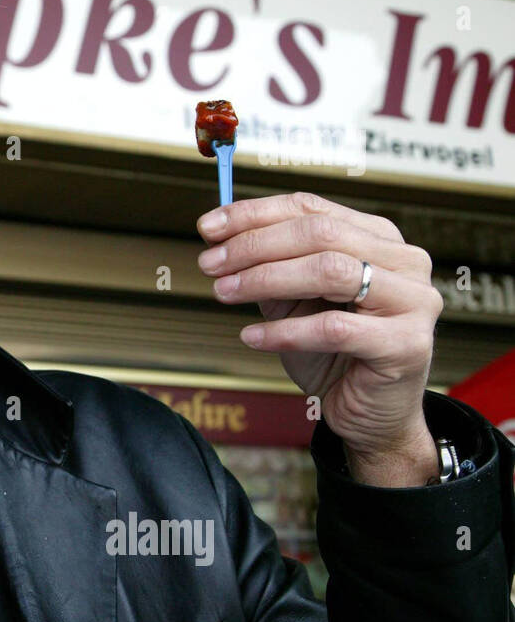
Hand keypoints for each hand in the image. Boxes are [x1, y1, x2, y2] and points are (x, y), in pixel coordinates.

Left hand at [197, 192, 442, 486]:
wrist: (368, 413)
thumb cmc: (333, 353)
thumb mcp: (293, 301)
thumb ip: (268, 268)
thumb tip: (218, 240)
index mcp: (378, 238)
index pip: (311, 208)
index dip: (254, 214)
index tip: (208, 228)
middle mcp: (404, 261)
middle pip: (320, 233)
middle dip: (254, 245)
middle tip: (210, 264)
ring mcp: (413, 300)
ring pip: (330, 271)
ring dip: (266, 279)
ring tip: (224, 293)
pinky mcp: (407, 344)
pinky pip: (334, 328)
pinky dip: (285, 332)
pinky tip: (252, 337)